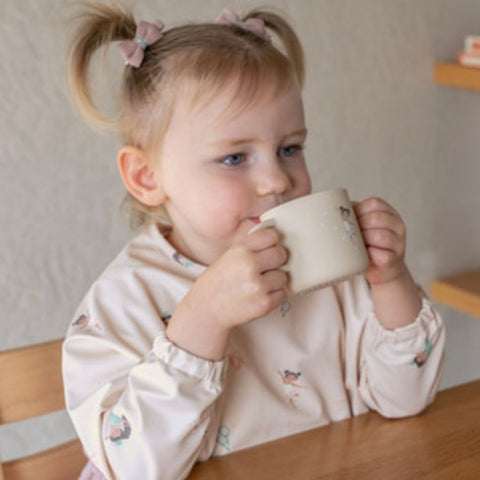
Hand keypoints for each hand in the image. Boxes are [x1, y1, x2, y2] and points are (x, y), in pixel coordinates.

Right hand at [166, 228, 287, 358]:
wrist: (207, 310)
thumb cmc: (218, 282)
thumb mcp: (229, 256)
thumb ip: (250, 247)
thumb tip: (276, 239)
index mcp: (240, 251)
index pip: (271, 236)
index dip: (271, 243)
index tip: (268, 248)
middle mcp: (250, 266)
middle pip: (281, 255)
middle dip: (275, 261)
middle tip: (264, 268)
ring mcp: (258, 286)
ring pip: (283, 276)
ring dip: (275, 281)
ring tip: (258, 284)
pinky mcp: (264, 304)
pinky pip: (282, 294)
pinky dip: (274, 295)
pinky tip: (259, 295)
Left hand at [354, 197, 407, 285]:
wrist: (383, 269)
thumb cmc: (368, 245)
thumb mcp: (363, 227)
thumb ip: (354, 217)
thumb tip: (330, 211)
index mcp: (389, 213)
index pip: (374, 204)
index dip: (358, 211)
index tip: (349, 220)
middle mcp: (397, 226)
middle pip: (376, 218)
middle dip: (358, 226)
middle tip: (350, 234)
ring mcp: (398, 243)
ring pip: (380, 236)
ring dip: (363, 241)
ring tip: (356, 245)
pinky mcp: (394, 260)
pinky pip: (383, 256)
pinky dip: (370, 255)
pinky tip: (364, 256)